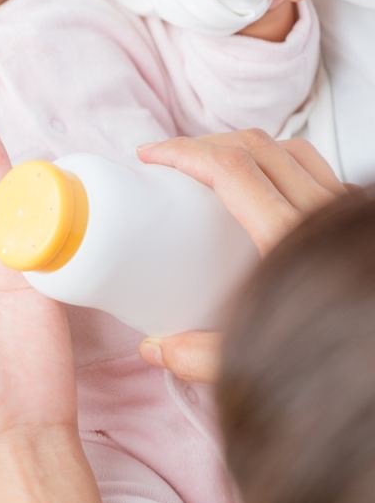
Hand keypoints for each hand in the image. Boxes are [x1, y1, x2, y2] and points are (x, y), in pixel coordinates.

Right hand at [135, 129, 347, 380]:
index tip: (152, 155)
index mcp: (286, 236)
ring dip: (238, 145)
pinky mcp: (349, 212)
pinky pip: (310, 163)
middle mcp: (317, 211)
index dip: (183, 152)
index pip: (229, 168)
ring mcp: (338, 206)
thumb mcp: (258, 359)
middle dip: (201, 143)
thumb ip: (202, 357)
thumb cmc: (347, 350)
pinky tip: (256, 179)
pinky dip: (274, 157)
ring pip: (284, 146)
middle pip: (251, 146)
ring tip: (206, 162)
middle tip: (167, 157)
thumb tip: (155, 349)